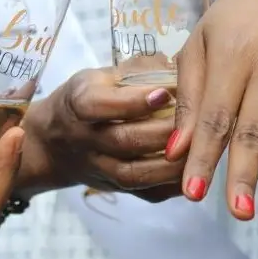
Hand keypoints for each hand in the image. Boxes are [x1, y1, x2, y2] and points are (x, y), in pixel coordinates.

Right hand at [18, 68, 183, 201]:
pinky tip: (196, 170)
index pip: (97, 105)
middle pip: (123, 142)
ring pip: (135, 174)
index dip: (132, 101)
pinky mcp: (116, 189)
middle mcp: (84, 140)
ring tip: (202, 147)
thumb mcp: (102, 75)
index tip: (166, 92)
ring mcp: (99, 169)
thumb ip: (137, 71)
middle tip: (198, 120)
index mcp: (78, 103)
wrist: (55, 143)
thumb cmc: (89, 98)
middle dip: (164, 132)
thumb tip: (179, 64)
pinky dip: (173, 185)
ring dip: (172, 163)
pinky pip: (146, 194)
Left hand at [169, 0, 257, 218]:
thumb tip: (176, 149)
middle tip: (240, 211)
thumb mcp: (201, 43)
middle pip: (253, 128)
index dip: (204, 157)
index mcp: (228, 61)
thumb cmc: (235, 14)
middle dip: (246, 170)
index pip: (213, 118)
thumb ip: (190, 96)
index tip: (192, 194)